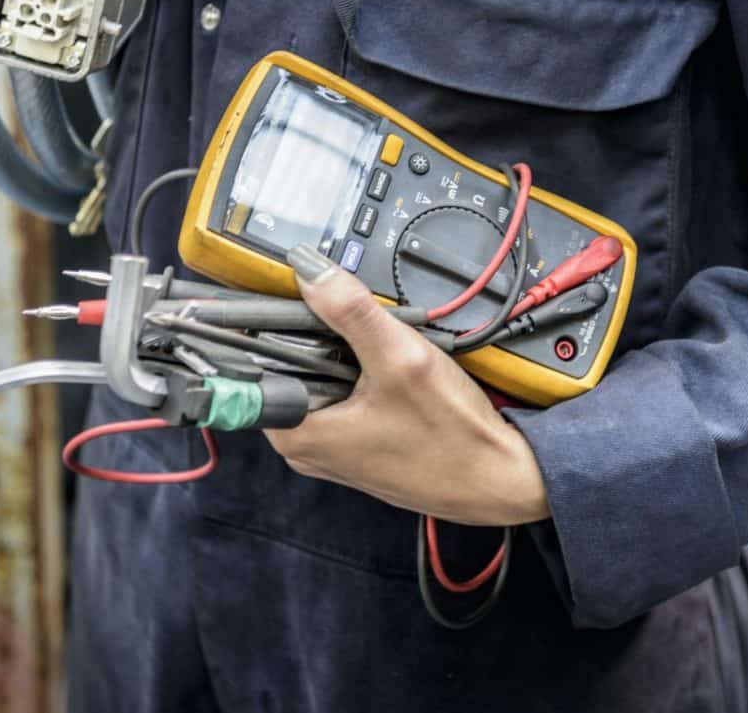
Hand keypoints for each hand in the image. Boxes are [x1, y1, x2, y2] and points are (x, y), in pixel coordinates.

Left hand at [264, 246, 551, 526]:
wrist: (497, 478)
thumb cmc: (450, 435)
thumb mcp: (401, 359)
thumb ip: (351, 311)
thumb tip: (309, 270)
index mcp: (295, 431)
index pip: (250, 364)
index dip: (267, 322)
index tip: (290, 295)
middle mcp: (302, 445)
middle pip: (285, 366)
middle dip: (316, 335)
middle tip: (357, 322)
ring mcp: (329, 447)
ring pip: (316, 378)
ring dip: (342, 353)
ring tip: (382, 349)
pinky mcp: (353, 444)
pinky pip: (340, 395)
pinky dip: (359, 374)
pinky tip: (391, 369)